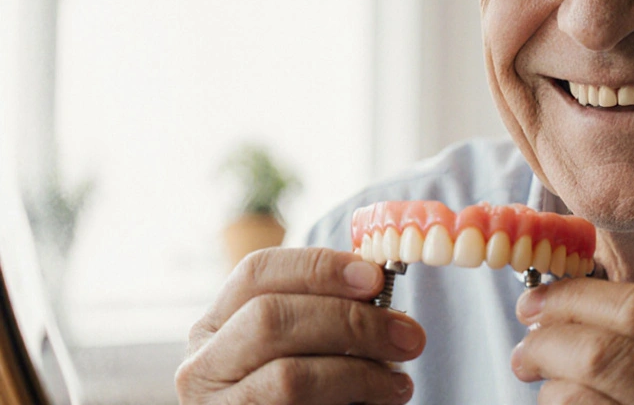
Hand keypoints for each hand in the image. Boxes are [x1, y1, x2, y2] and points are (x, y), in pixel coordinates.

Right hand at [176, 247, 423, 403]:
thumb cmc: (308, 392)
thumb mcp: (305, 345)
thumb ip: (327, 310)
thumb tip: (377, 280)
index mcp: (215, 325)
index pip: (256, 272)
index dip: (318, 267)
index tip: (375, 277)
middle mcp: (202, 365)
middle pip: (271, 318)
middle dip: (350, 320)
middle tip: (408, 335)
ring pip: (288, 377)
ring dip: (359, 373)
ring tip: (400, 380)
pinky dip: (353, 400)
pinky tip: (383, 399)